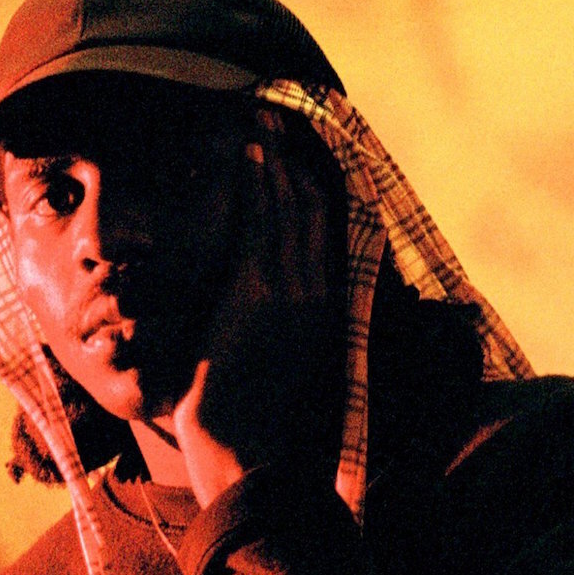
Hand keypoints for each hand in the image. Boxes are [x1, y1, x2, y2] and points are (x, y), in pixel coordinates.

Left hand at [170, 110, 343, 506]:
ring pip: (287, 206)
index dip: (313, 188)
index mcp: (329, 312)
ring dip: (273, 156)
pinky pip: (261, 220)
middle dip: (294, 159)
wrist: (245, 458)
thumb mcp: (273, 372)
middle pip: (312, 209)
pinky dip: (257, 180)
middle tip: (277, 116)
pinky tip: (249, 150)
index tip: (298, 155)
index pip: (327, 234)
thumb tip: (264, 318)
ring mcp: (290, 292)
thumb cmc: (251, 429)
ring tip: (259, 117)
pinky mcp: (257, 294)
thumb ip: (277, 334)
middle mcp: (318, 295)